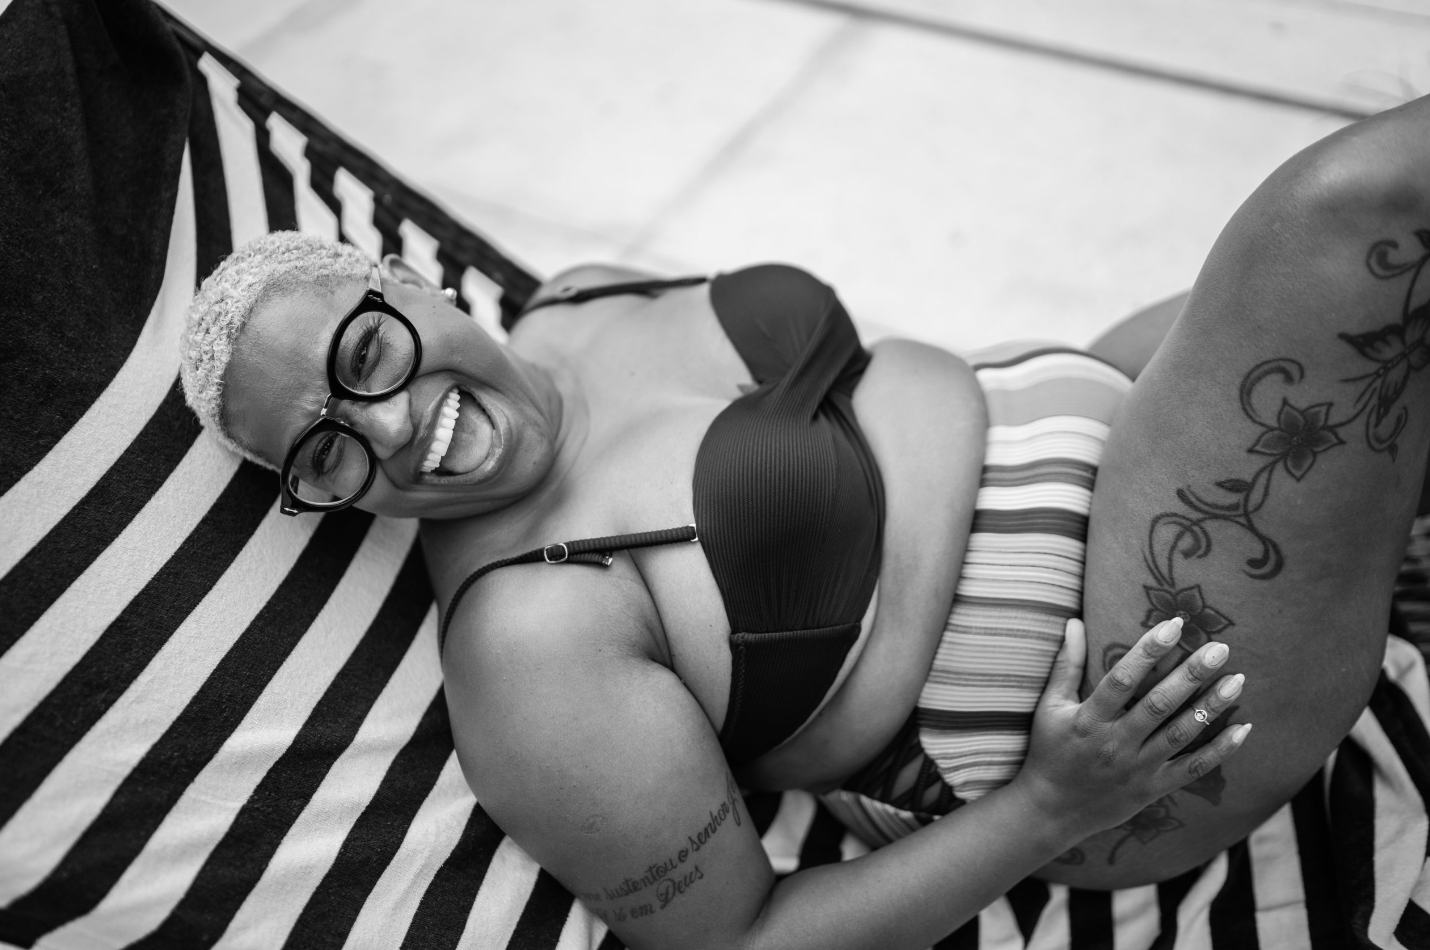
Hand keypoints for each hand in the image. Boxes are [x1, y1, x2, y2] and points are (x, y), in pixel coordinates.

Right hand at [1012, 617, 1250, 838]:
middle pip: (1158, 704)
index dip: (1148, 651)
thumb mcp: (1050, 707)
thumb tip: (1075, 622)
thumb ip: (1066, 665)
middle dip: (1191, 674)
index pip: (1121, 679)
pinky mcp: (1153, 789)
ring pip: (1181, 734)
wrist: (1052, 810)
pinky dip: (1220, 751)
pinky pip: (1193, 769)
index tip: (1173, 626)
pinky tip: (1242, 728)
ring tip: (1237, 680)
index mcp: (1089, 720)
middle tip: (1219, 648)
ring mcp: (1137, 769)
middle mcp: (1115, 744)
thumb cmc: (1050, 751)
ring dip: (1211, 706)